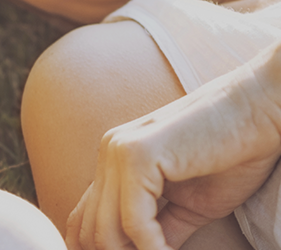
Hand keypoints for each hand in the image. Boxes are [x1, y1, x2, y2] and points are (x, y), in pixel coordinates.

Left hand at [68, 44, 280, 249]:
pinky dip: (152, 248)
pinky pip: (133, 220)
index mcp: (116, 162)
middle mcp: (109, 153)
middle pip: (89, 230)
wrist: (264, 111)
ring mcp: (118, 151)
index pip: (85, 220)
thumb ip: (160, 230)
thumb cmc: (236, 155)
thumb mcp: (190, 206)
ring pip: (105, 230)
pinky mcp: (137, 155)